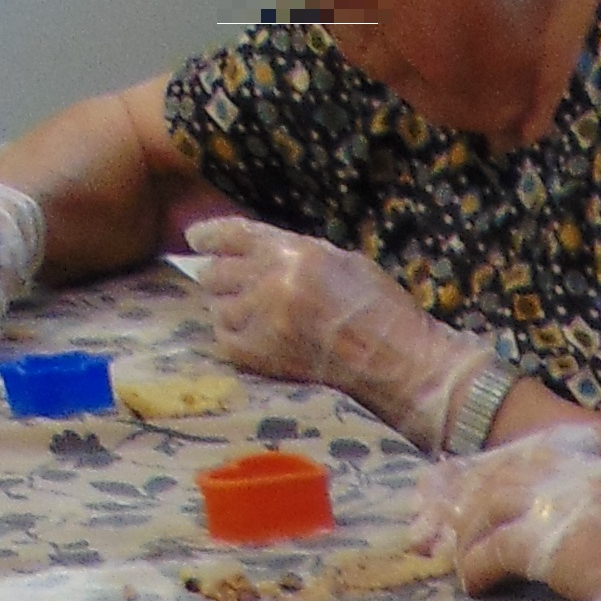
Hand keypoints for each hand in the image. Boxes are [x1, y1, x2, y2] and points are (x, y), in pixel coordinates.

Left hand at [186, 218, 499, 449]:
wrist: (404, 365)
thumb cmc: (387, 313)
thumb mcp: (343, 262)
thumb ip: (299, 254)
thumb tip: (264, 254)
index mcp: (296, 252)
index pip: (233, 235)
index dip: (209, 237)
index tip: (196, 239)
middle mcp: (273, 282)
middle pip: (217, 273)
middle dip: (221, 276)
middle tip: (229, 284)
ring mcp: (266, 322)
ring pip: (219, 307)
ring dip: (228, 308)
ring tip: (243, 312)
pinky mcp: (266, 358)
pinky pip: (227, 340)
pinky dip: (232, 335)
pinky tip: (248, 335)